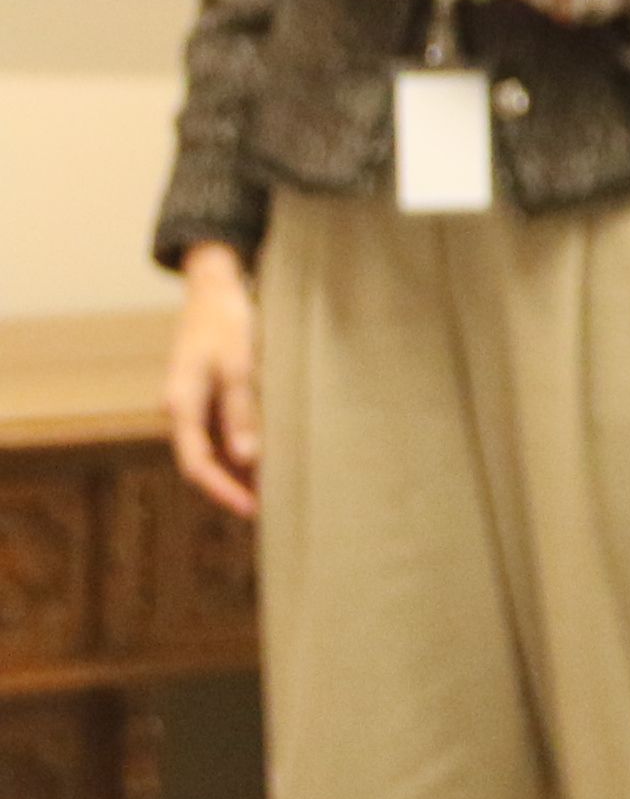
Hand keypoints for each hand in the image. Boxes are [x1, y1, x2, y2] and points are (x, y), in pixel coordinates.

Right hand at [161, 245, 259, 518]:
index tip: (250, 510)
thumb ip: (241, 410)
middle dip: (233, 487)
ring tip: (278, 492)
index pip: (196, 463)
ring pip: (215, 448)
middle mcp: (181, 409)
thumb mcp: (239, 363)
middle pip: (204, 461)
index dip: (222, 491)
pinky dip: (244, 448)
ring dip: (241, 471)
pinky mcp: (208, 395)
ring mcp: (194, 403)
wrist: (214, 288)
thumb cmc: (227, 321)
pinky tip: (271, 459)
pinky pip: (223, 431)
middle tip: (273, 510)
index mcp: (181, 403)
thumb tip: (246, 458)